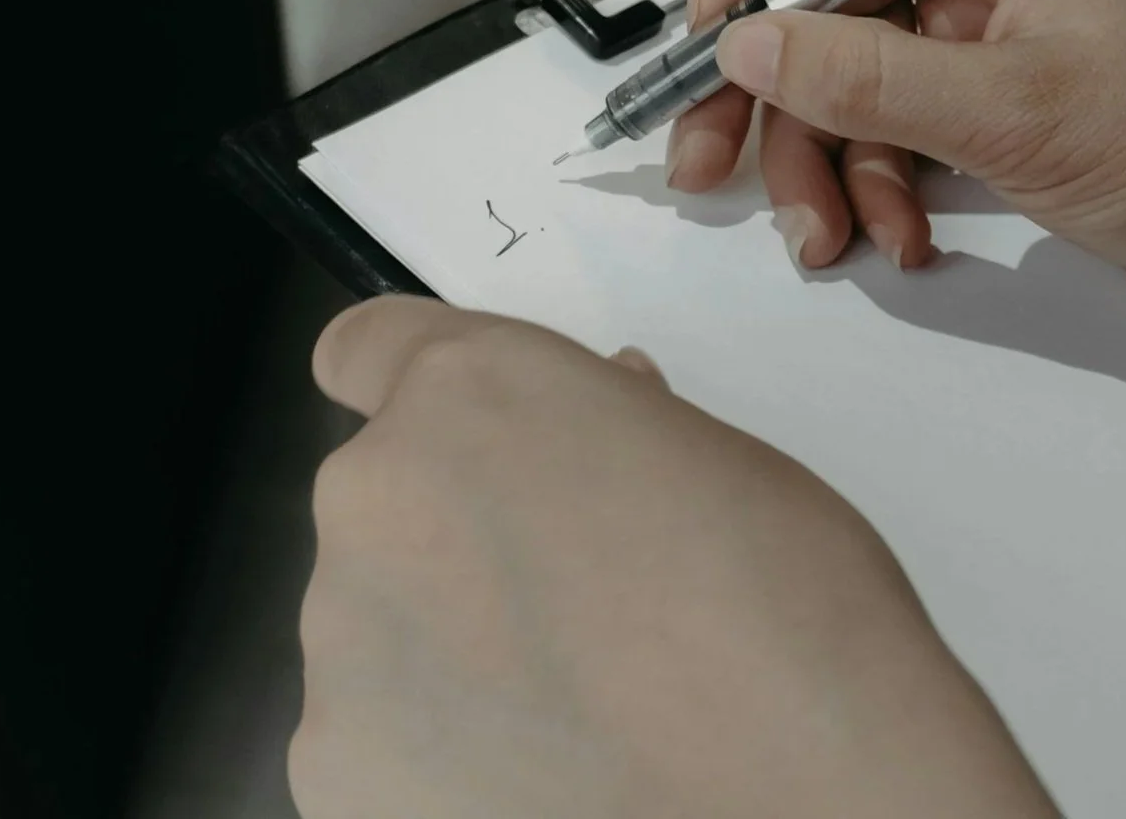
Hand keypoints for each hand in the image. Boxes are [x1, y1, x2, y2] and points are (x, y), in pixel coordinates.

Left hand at [290, 295, 1060, 818]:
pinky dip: (438, 754)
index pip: (366, 351)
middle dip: (460, 540)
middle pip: (386, 502)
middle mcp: (378, 498)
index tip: (461, 444)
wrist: (791, 795)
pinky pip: (371, 737)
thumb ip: (609, 435)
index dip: (415, 398)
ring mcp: (343, 642)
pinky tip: (538, 774)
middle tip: (574, 601)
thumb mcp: (718, 464)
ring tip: (575, 706)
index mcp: (471, 394)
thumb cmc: (787, 622)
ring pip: (380, 625)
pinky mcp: (334, 767)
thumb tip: (584, 445)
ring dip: (450, 650)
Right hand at [669, 0, 1125, 347]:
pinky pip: (898, 125)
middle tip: (708, 158)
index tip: (715, 24)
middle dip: (768, 79)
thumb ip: (866, 77)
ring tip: (823, 234)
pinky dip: (881, 183)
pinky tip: (898, 238)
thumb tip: (748, 46)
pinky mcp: (1005, 101)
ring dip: (821, 155)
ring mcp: (997, 26)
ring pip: (853, 67)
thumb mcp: (1015, 111)